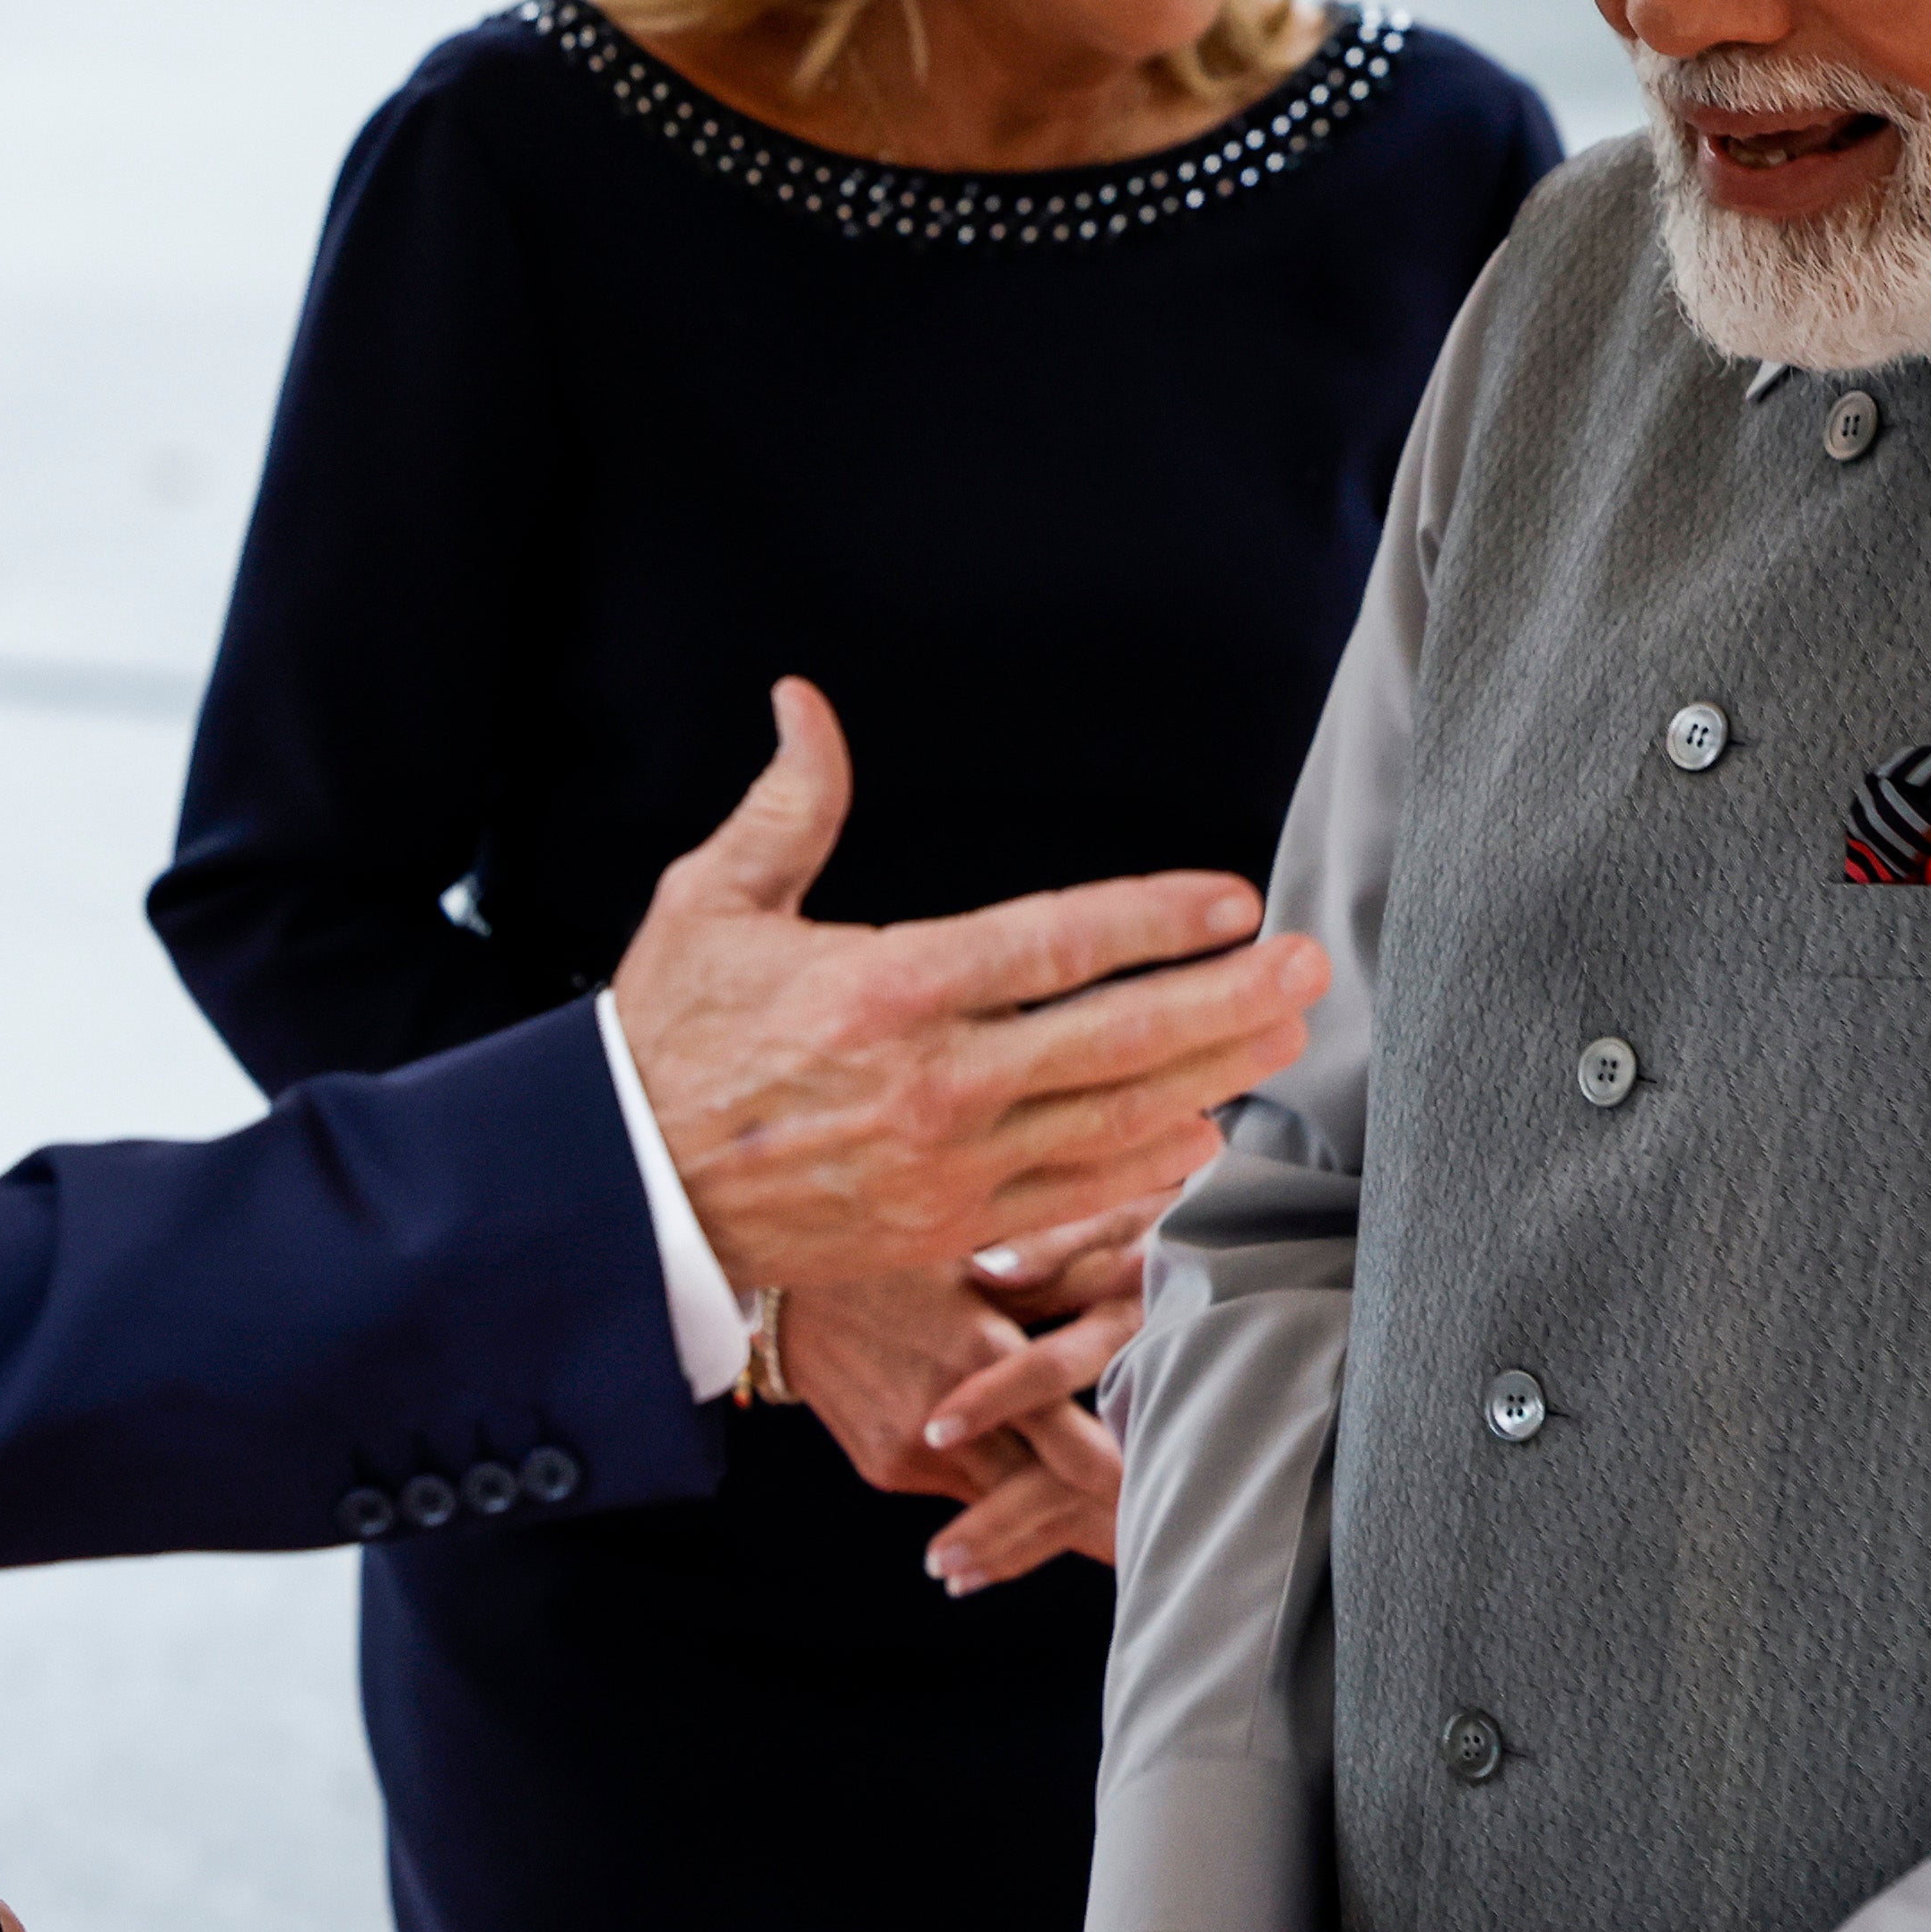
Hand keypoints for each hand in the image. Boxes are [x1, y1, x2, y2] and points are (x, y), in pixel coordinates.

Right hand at [611, 680, 1320, 1293]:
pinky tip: (1198, 1137)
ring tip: (1282, 1040)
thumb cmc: (665, 1039)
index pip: (1055, 944)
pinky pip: (1069, 1202)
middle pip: (1115, 1039)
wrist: (620, 1190)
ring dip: (1210, 1078)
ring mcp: (946, 1168)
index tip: (1235, 900)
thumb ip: (788, 802)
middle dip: (1226, 1001)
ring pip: (1111, 1123)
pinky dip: (1144, 1173)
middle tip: (1310, 968)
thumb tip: (805, 702)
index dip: (1157, 918)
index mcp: (888, 987)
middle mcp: (934, 1083)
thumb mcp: (712, 901)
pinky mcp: (942, 1229)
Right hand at [777, 1258, 1133, 1592]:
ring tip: (1113, 1549)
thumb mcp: (973, 1245)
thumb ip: (1053, 1274)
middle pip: (1041, 1498)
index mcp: (978, 1351)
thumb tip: (1140, 1271)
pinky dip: (995, 1510)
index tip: (1174, 1500)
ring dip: (1048, 1526)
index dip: (1127, 1482)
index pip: (1073, 1447)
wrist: (778, 1286)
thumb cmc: (892, 1247)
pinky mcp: (885, 1467)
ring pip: (998, 1508)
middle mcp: (943, 1417)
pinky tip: (1033, 1524)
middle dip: (1099, 1525)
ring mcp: (909, 1452)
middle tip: (1152, 1552)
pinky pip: (957, 1498)